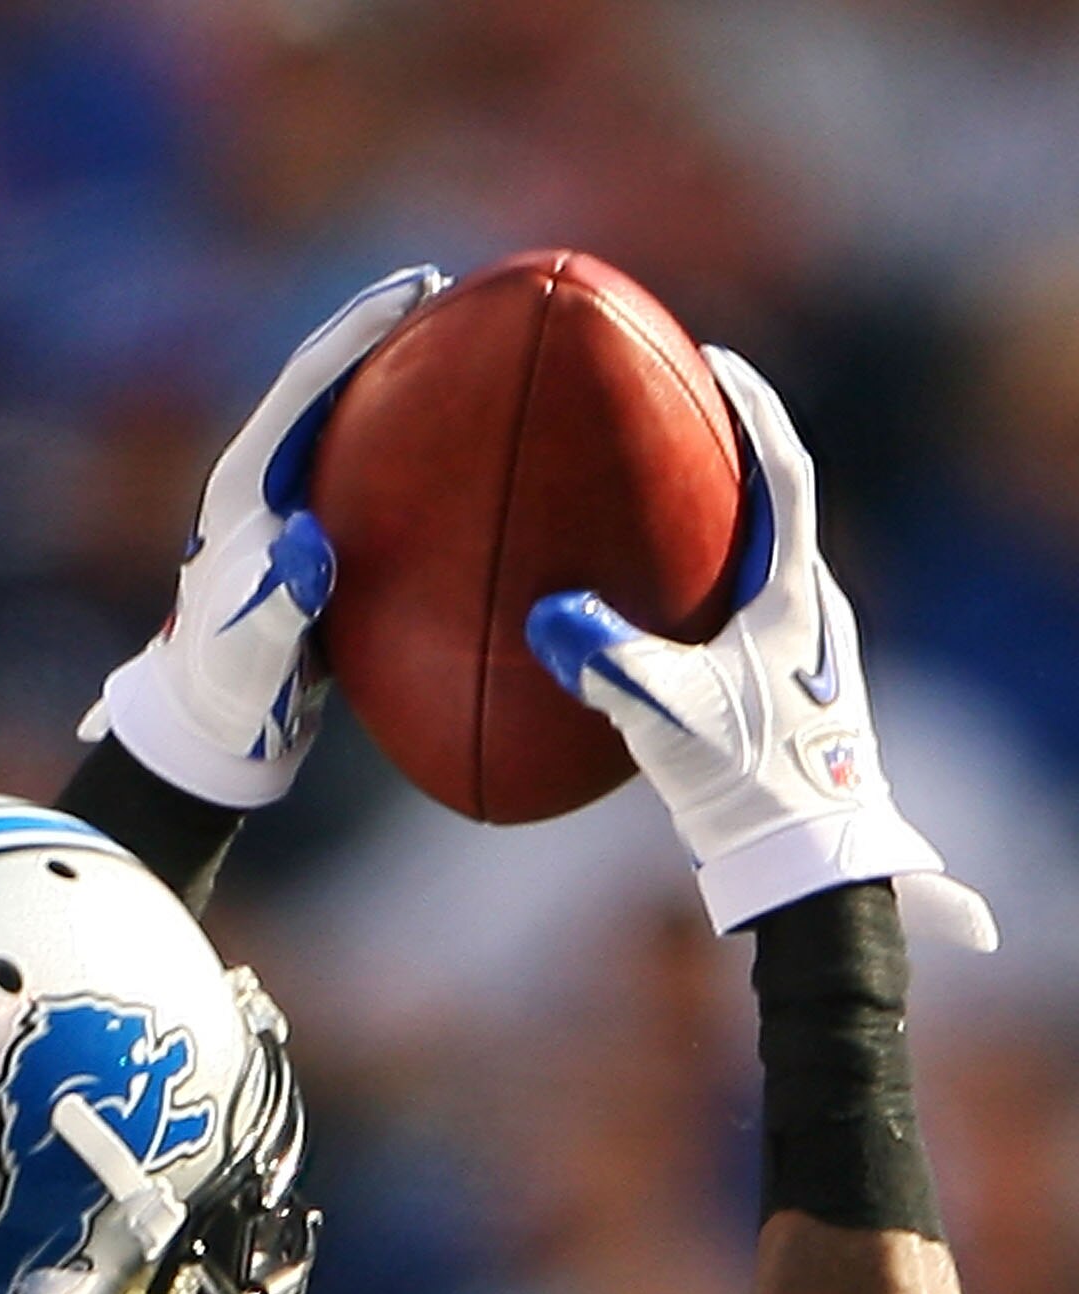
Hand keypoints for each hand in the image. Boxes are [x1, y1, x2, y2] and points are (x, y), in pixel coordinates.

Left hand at [81, 266, 448, 807]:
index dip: (360, 332)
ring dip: (399, 384)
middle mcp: (264, 483)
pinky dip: (412, 453)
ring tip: (461, 346)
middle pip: (329, 384)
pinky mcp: (313, 544)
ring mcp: (289, 511)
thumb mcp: (250, 652)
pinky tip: (464, 453)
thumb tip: (314, 548)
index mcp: (243, 486)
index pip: (306, 384)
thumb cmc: (224, 694)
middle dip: (383, 335)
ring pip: (349, 425)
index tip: (418, 290)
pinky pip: (371, 479)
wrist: (208, 730)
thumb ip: (279, 603)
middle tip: (447, 291)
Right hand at [525, 348, 996, 949]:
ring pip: (760, 573)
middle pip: (775, 510)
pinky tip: (648, 630)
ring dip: (714, 535)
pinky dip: (696, 607)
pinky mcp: (788, 707)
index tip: (716, 359)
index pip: (784, 471)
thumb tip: (545, 614)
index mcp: (800, 595)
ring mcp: (805, 663)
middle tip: (678, 420)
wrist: (811, 869)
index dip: (754, 408)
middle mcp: (813, 616)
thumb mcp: (675, 720)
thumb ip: (609, 662)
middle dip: (727, 459)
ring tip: (658, 515)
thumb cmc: (755, 789)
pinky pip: (740, 629)